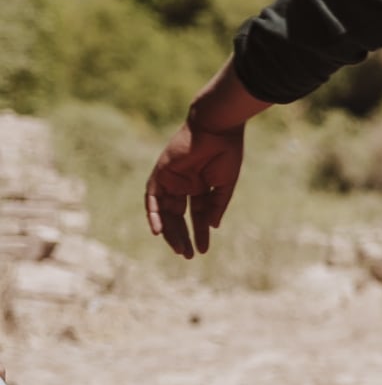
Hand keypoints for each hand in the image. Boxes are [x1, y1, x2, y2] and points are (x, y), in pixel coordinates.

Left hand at [146, 117, 247, 259]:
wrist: (217, 129)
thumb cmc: (226, 153)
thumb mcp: (224, 186)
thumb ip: (216, 205)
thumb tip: (211, 226)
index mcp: (200, 187)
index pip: (196, 216)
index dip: (200, 233)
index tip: (204, 250)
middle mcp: (183, 185)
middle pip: (178, 216)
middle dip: (183, 236)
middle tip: (189, 255)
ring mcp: (170, 180)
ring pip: (165, 211)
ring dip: (169, 231)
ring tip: (179, 249)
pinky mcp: (160, 174)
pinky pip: (152, 198)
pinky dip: (153, 214)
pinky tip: (158, 231)